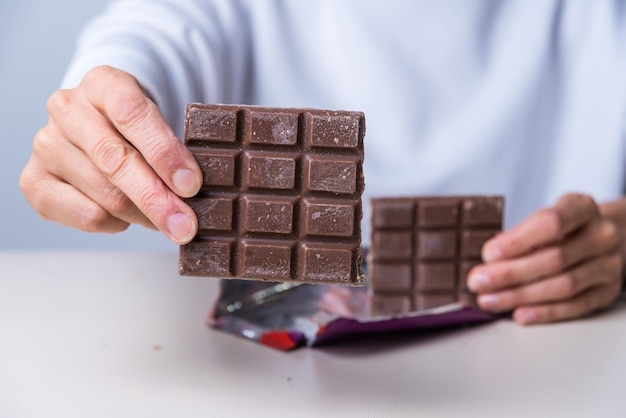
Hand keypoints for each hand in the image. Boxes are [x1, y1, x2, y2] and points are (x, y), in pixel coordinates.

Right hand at [19, 65, 201, 243]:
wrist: (100, 129)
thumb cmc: (136, 130)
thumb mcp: (159, 123)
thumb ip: (175, 151)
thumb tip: (193, 192)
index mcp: (103, 83)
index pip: (132, 114)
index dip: (164, 152)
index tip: (191, 184)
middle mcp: (67, 109)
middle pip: (116, 161)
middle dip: (158, 199)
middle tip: (186, 225)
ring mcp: (46, 145)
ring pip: (106, 195)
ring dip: (144, 216)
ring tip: (163, 217)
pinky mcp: (34, 181)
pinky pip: (87, 216)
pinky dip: (116, 223)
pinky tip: (126, 215)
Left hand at [467, 193, 622, 324]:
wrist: (601, 237)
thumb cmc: (564, 227)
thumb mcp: (544, 219)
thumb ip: (519, 236)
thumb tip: (487, 262)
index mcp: (581, 207)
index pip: (551, 223)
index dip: (517, 241)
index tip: (488, 254)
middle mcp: (601, 235)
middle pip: (554, 258)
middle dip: (510, 273)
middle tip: (479, 281)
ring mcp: (608, 264)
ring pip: (564, 285)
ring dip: (520, 295)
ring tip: (489, 300)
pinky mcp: (607, 290)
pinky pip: (575, 306)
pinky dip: (544, 312)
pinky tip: (519, 313)